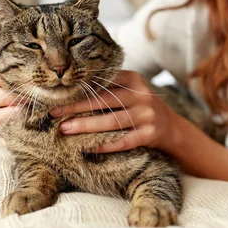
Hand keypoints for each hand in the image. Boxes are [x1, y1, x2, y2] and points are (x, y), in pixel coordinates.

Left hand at [50, 70, 182, 153]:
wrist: (172, 128)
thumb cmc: (140, 108)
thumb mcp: (130, 91)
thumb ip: (108, 88)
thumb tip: (70, 92)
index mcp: (133, 79)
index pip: (103, 81)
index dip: (80, 88)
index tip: (58, 93)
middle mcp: (142, 95)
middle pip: (104, 100)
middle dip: (76, 107)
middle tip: (54, 113)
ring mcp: (147, 115)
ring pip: (112, 121)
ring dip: (86, 125)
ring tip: (65, 129)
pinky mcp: (150, 134)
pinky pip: (123, 141)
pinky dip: (104, 145)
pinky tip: (87, 147)